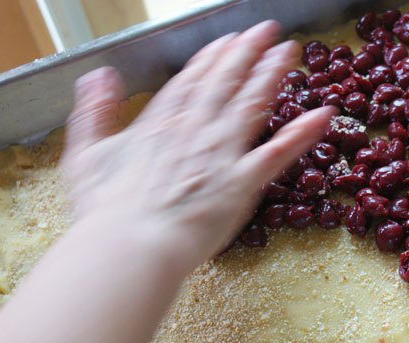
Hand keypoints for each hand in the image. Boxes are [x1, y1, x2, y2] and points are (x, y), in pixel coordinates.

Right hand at [62, 20, 334, 273]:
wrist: (130, 246)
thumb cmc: (105, 211)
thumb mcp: (85, 156)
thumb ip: (93, 113)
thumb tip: (98, 77)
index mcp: (160, 124)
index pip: (190, 82)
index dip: (211, 60)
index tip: (226, 42)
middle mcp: (195, 129)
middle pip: (225, 82)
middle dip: (246, 53)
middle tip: (265, 31)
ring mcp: (221, 154)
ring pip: (252, 104)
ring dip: (272, 75)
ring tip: (290, 52)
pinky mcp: (243, 182)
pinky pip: (278, 152)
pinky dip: (303, 132)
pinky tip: (323, 114)